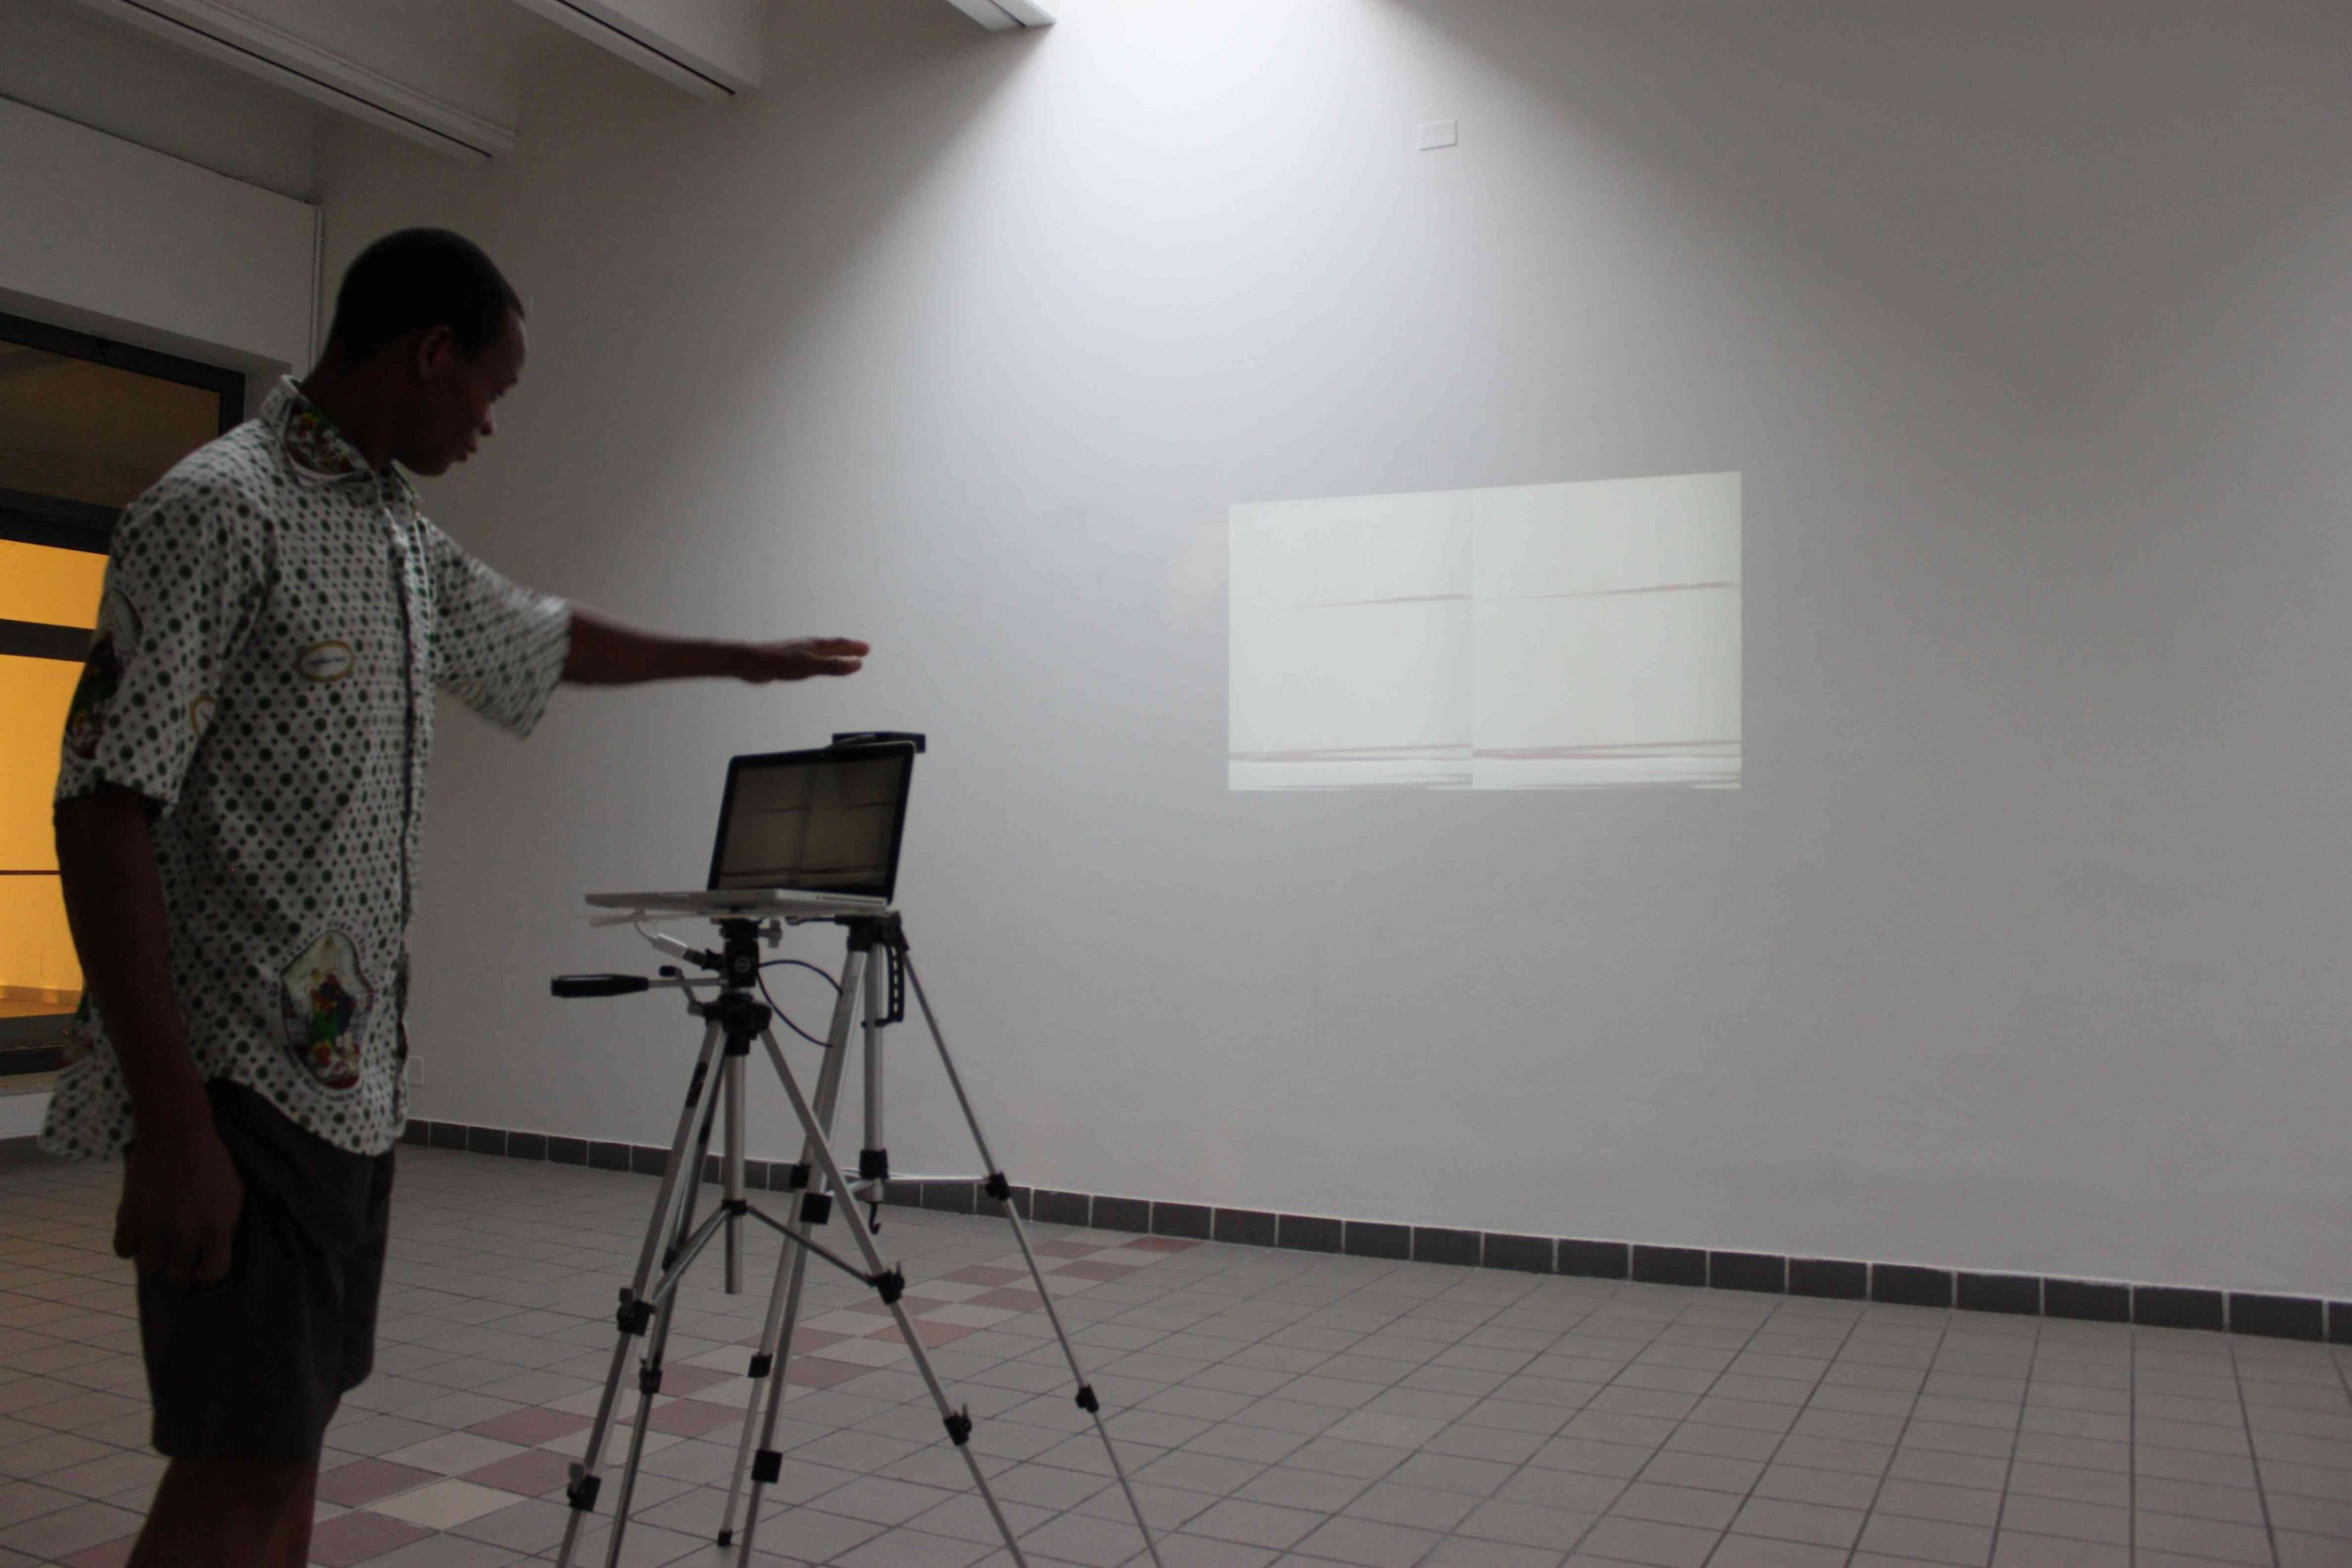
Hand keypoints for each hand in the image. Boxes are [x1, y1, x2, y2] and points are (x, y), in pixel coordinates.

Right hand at [115, 1128, 243, 1283]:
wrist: (176, 1134)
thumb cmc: (210, 1163)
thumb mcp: (233, 1194)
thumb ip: (225, 1226)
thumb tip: (212, 1253)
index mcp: (216, 1225)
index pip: (214, 1272)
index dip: (209, 1271)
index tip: (204, 1262)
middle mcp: (184, 1231)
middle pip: (178, 1274)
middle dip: (182, 1265)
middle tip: (181, 1251)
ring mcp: (154, 1225)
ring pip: (150, 1267)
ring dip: (156, 1257)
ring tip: (162, 1241)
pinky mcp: (129, 1216)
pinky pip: (124, 1250)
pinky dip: (131, 1244)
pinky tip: (141, 1231)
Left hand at [731, 637, 869, 682]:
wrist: (751, 662)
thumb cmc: (780, 662)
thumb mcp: (811, 666)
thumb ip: (834, 666)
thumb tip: (857, 664)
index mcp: (815, 646)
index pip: (840, 645)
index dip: (854, 648)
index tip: (867, 649)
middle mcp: (808, 647)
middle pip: (832, 647)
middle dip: (848, 649)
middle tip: (861, 650)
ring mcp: (798, 653)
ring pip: (821, 653)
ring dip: (834, 655)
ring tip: (841, 657)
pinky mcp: (788, 662)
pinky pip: (810, 661)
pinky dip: (820, 663)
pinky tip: (813, 667)